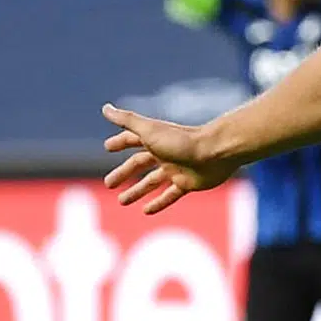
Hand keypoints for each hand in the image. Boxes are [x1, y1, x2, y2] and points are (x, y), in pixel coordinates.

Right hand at [101, 104, 238, 213]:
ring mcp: (177, 169)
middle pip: (140, 164)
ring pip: (152, 182)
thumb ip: (127, 120)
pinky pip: (170, 195)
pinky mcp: (188, 183)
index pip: (133, 140)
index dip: (120, 142)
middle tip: (108, 184)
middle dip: (124, 173)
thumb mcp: (149, 130)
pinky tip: (146, 211)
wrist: (215, 153)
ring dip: (137, 191)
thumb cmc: (181, 140)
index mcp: (155, 140)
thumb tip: (105, 108)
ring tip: (122, 202)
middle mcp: (165, 153)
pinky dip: (159, 203)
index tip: (108, 147)